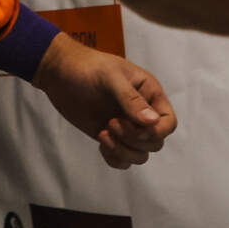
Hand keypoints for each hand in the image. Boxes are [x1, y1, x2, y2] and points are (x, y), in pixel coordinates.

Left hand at [33, 35, 174, 169]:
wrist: (60, 73)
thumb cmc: (87, 68)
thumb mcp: (110, 77)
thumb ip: (131, 99)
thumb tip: (153, 122)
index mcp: (149, 93)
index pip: (168, 123)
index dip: (156, 132)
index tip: (134, 126)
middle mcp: (141, 112)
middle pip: (155, 143)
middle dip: (134, 140)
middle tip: (110, 124)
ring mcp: (126, 127)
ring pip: (140, 155)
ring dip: (123, 151)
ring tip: (103, 134)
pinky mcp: (110, 137)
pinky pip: (123, 160)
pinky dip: (114, 158)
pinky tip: (100, 142)